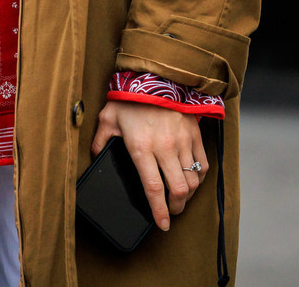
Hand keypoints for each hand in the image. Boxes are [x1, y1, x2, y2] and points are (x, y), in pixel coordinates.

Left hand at [91, 99, 207, 230]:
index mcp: (141, 147)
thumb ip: (100, 140)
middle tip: (172, 212)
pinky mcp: (194, 133)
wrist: (156, 74)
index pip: (154, 188)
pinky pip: (203, 163)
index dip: (159, 211)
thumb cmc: (130, 97)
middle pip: (179, 189)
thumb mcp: (108, 118)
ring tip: (180, 197)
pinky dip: (199, 176)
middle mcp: (164, 147)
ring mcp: (182, 141)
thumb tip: (94, 156)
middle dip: (176, 207)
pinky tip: (192, 179)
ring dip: (188, 194)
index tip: (162, 224)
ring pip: (193, 179)